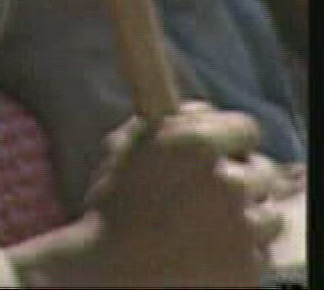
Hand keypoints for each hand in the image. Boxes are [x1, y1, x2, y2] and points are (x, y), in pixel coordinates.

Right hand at [9, 103, 282, 286]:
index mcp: (196, 143)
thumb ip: (168, 122)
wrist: (111, 268)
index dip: (232, 139)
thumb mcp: (126, 147)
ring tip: (204, 228)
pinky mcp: (251, 265)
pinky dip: (240, 252)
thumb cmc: (112, 206)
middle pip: (262, 170)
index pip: (246, 128)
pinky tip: (206, 251)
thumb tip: (202, 109)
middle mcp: (228, 180)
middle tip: (209, 194)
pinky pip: (260, 251)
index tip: (221, 151)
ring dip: (244, 218)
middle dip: (239, 179)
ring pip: (266, 214)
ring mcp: (244, 226)